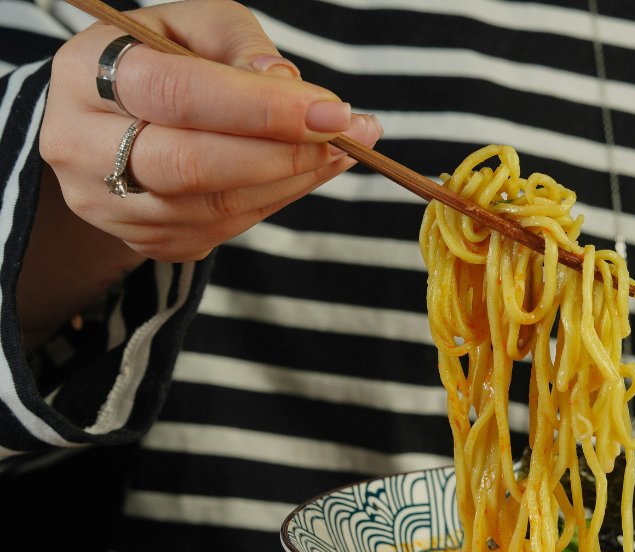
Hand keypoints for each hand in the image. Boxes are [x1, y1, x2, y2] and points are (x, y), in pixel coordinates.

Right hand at [23, 0, 381, 343]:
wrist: (106, 120)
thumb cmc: (159, 60)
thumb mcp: (192, 25)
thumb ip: (238, 43)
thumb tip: (287, 84)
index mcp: (87, 75)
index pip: (178, 95)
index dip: (260, 108)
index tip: (333, 110)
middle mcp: (81, 148)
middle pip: (192, 164)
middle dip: (284, 152)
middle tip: (348, 134)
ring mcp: (110, 205)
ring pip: (216, 206)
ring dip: (294, 178)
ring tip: (345, 147)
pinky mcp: (146, 240)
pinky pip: (225, 227)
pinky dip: (279, 198)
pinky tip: (310, 169)